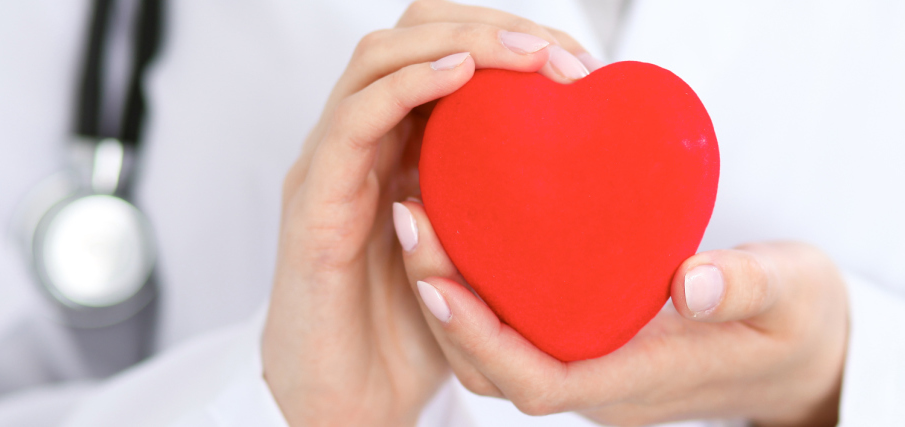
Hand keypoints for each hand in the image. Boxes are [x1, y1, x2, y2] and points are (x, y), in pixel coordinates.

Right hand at [261, 1, 600, 424]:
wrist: (346, 405)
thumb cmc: (411, 336)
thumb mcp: (479, 254)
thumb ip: (508, 208)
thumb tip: (589, 173)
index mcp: (397, 146)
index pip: (445, 48)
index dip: (510, 36)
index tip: (580, 62)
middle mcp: (359, 142)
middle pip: (411, 32)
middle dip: (492, 25)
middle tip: (563, 56)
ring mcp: (330, 165)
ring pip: (379, 57)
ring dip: (459, 41)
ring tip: (527, 53)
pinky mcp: (314, 203)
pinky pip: (355, 120)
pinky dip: (410, 84)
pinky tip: (462, 75)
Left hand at [392, 200, 849, 425]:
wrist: (812, 359)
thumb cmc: (804, 324)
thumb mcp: (793, 293)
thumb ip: (745, 285)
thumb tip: (689, 283)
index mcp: (642, 381)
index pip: (539, 382)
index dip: (481, 338)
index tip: (439, 279)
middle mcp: (606, 388)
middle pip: (500, 371)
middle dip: (445, 309)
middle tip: (412, 223)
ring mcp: (599, 375)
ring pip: (503, 356)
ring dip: (455, 300)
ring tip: (424, 221)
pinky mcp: (598, 352)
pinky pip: (524, 333)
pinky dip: (487, 294)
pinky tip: (471, 235)